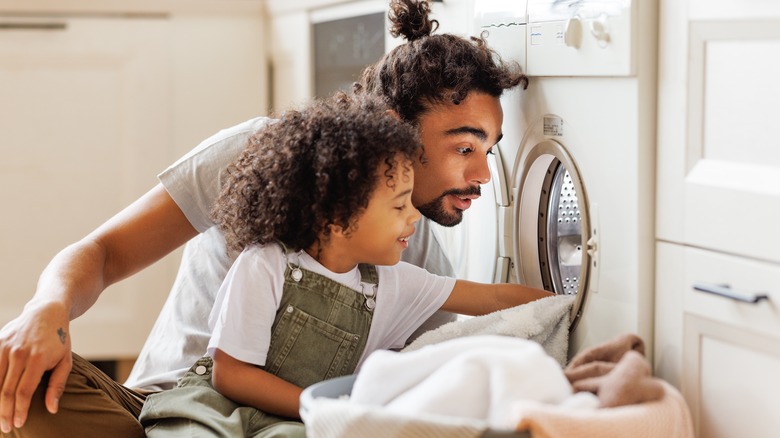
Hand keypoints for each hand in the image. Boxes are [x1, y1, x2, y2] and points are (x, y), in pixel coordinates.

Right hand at [0, 302, 72, 432]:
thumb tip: (52, 409)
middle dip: (5, 412)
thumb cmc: (59, 340)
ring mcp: (5, 347)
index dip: (19, 410)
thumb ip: (57, 385)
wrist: (46, 312)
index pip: (23, 392)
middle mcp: (19, 353)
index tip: (19, 423)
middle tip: (6, 427)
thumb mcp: (65, 361)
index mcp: (38, 359)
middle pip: (6, 390)